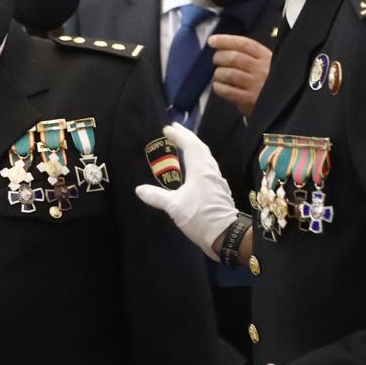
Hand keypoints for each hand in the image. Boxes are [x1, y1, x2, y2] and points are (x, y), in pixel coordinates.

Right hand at [134, 122, 239, 257]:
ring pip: (206, 157)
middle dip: (187, 136)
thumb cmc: (200, 217)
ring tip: (184, 145)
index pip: (190, 145)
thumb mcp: (174, 206)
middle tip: (175, 129)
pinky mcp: (219, 190)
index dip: (178, 135)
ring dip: (195, 147)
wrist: (226, 235)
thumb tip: (139, 189)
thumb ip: (156, 196)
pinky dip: (199, 160)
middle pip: (200, 147)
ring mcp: (217, 180)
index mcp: (200, 170)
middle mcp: (210, 171)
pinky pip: (207, 167)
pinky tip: (194, 168)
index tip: (167, 129)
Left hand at [207, 34, 270, 117]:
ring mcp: (256, 86)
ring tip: (218, 75)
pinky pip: (227, 91)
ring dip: (218, 73)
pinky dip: (219, 87)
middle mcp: (262, 70)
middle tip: (216, 60)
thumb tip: (222, 47)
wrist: (283, 106)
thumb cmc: (269, 82)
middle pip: (234, 57)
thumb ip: (250, 55)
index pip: (244, 44)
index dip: (226, 40)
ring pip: (229, 74)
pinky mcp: (250, 101)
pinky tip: (218, 86)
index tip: (212, 41)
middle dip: (219, 57)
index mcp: (267, 57)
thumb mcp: (268, 64)